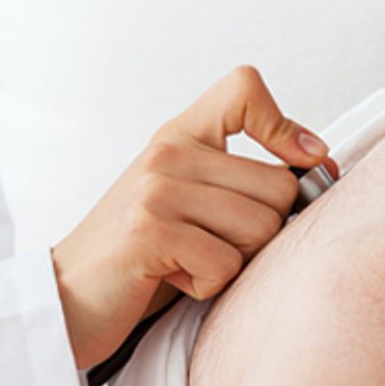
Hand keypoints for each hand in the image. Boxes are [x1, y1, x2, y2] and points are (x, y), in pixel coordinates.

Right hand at [54, 66, 336, 368]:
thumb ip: (236, 179)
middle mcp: (166, 154)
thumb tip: (319, 167)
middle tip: (210, 246)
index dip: (283, 126)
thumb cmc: (137, 257)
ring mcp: (155, 191)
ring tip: (185, 262)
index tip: (296, 161)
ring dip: (232, 264)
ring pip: (260, 228)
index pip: (242, 88)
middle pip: (280, 186)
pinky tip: (171, 279)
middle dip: (261, 232)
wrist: (65, 297)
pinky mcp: (148, 232)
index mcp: (175, 137)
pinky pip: (225, 265)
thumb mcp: (183, 200)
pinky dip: (207, 286)